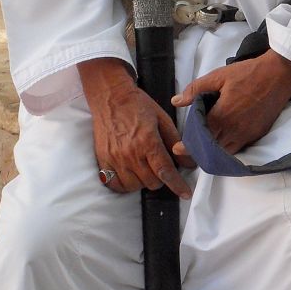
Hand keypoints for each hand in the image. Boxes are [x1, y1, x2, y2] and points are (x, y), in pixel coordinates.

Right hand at [79, 59, 193, 198]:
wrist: (110, 97)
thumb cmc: (137, 105)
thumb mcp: (162, 119)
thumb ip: (175, 142)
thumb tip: (187, 162)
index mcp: (148, 141)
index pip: (165, 171)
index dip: (177, 185)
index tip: (185, 193)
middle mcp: (130, 153)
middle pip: (152, 182)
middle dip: (160, 178)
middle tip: (159, 166)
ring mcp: (115, 158)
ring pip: (134, 186)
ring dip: (143, 181)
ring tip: (144, 167)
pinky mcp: (103, 160)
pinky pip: (115, 184)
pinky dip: (125, 184)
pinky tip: (130, 174)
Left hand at [172, 49, 290, 156]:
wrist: (279, 74)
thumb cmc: (248, 73)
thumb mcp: (219, 76)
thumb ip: (196, 89)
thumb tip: (176, 101)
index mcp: (222, 116)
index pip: (200, 137)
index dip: (188, 145)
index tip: (177, 149)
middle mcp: (234, 130)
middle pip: (212, 149)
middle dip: (198, 151)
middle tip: (187, 150)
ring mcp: (248, 134)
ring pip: (226, 152)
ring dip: (213, 153)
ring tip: (203, 148)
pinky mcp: (258, 134)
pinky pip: (239, 148)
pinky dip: (228, 149)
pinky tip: (221, 143)